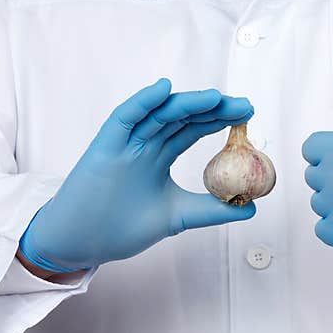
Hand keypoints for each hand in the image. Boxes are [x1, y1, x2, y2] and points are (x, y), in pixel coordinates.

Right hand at [20, 79, 255, 271]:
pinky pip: (124, 118)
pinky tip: (164, 90)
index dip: (218, 119)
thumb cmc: (120, 228)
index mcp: (158, 157)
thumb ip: (211, 210)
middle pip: (181, 118)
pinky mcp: (104, 147)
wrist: (82, 243)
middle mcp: (143, 145)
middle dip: (213, 109)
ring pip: (159, 115)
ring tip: (217, 97)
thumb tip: (250, 208)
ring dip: (187, 103)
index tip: (246, 115)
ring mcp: (124, 144)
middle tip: (244, 105)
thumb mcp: (178, 217)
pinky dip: (143, 102)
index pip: (192, 129)